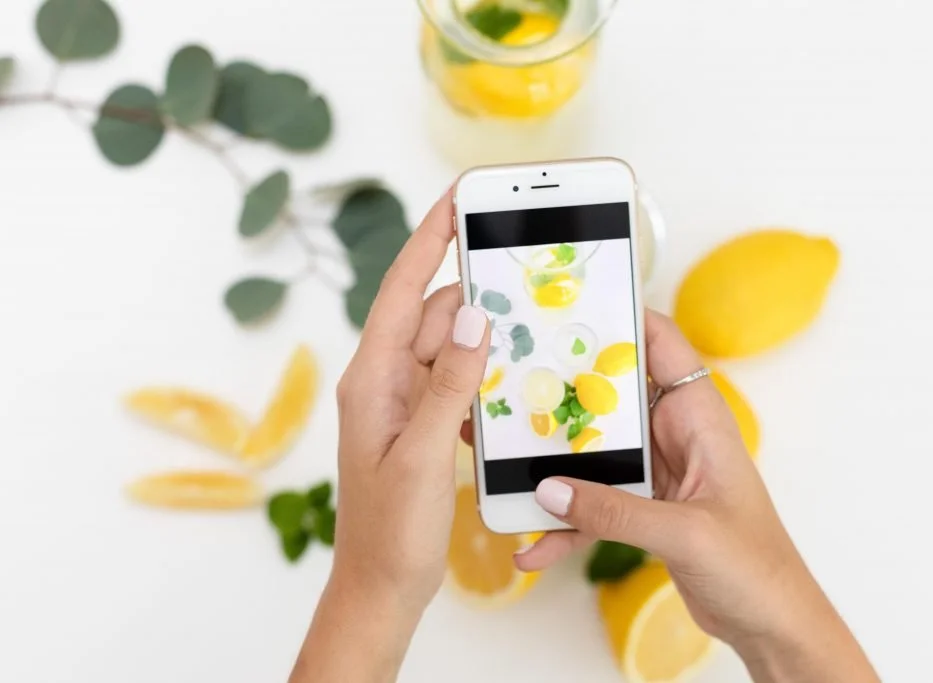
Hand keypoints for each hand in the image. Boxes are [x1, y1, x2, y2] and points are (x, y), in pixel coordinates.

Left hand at [291, 189, 490, 682]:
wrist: (382, 585)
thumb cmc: (391, 529)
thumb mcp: (425, 454)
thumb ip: (449, 385)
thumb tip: (472, 316)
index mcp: (373, 378)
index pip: (400, 290)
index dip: (430, 240)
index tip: (458, 198)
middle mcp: (386, 380)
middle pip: (433, 314)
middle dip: (476, 292)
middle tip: (524, 271)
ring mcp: (405, 402)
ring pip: (450, 347)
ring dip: (485, 338)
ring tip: (531, 326)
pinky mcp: (424, 423)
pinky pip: (457, 379)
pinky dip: (484, 374)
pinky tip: (513, 382)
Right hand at [515, 310, 878, 682]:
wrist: (770, 622)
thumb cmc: (756, 567)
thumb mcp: (686, 534)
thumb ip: (615, 512)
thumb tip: (548, 490)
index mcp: (699, 418)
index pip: (663, 343)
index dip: (622, 317)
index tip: (569, 308)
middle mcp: (674, 435)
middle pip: (611, 394)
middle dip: (564, 390)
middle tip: (512, 383)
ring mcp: (655, 471)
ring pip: (593, 450)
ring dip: (553, 463)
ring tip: (505, 467)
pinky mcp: (642, 508)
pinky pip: (592, 503)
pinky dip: (564, 522)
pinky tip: (533, 544)